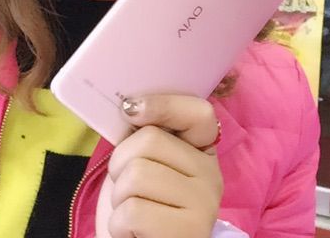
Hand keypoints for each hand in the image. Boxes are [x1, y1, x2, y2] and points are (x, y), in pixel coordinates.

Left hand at [95, 94, 222, 237]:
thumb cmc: (138, 204)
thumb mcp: (142, 162)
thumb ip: (145, 135)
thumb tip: (131, 106)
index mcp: (202, 152)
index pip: (199, 113)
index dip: (163, 104)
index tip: (130, 108)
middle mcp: (212, 175)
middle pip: (150, 139)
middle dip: (120, 161)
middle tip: (124, 185)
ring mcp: (205, 204)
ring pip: (137, 174)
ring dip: (118, 195)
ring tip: (129, 210)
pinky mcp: (190, 232)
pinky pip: (133, 211)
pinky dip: (118, 223)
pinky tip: (130, 231)